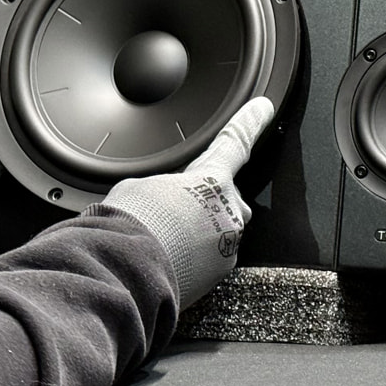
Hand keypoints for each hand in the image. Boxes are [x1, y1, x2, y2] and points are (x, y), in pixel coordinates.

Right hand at [98, 97, 276, 308]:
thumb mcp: (139, 187)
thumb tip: (167, 199)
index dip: (250, 122)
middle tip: (171, 214)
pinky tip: (165, 260)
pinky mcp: (218, 276)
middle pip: (224, 199)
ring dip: (193, 234)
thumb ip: (167, 187)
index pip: (235, 143)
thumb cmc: (128, 226)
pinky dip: (189, 259)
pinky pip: (207, 260)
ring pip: (215, 232)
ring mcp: (226, 246)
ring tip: (160, 241)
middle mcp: (228, 212)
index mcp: (212, 180)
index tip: (264, 109)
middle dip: (205, 202)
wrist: (122, 272)